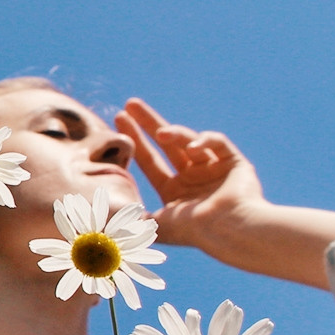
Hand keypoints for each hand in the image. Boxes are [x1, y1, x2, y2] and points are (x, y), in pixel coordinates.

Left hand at [114, 97, 267, 254]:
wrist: (228, 230)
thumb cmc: (191, 231)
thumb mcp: (152, 225)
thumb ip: (128, 218)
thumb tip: (98, 217)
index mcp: (176, 194)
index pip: (150, 162)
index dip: (135, 142)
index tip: (119, 120)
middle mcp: (194, 180)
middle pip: (167, 144)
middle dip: (148, 123)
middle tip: (131, 104)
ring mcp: (215, 171)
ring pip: (190, 141)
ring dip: (175, 134)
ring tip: (162, 133)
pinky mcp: (236, 164)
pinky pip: (217, 142)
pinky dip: (204, 140)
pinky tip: (192, 148)